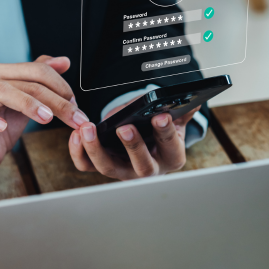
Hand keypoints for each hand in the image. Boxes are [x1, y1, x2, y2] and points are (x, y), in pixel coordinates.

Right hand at [0, 55, 88, 173]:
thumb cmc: (3, 121)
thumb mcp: (28, 100)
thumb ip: (42, 79)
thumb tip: (64, 60)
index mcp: (6, 72)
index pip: (38, 70)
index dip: (61, 86)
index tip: (77, 105)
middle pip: (27, 83)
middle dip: (55, 101)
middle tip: (74, 117)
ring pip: (2, 91)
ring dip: (28, 104)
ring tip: (46, 118)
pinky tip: (3, 126)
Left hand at [68, 97, 199, 179]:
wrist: (143, 136)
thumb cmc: (158, 127)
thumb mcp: (174, 119)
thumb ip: (181, 109)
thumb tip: (192, 98)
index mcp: (171, 157)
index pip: (171, 148)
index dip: (166, 133)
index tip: (161, 116)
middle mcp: (148, 170)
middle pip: (141, 166)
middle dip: (133, 146)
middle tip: (124, 128)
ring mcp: (122, 171)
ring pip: (107, 168)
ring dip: (96, 149)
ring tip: (88, 128)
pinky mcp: (102, 166)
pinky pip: (86, 165)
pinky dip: (78, 152)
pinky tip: (77, 134)